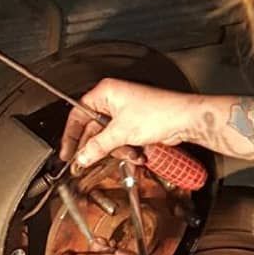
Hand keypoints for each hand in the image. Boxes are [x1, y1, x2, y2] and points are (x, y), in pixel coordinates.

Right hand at [59, 79, 199, 168]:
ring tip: (129, 153)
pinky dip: (128, 149)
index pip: (78, 114)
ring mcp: (125, 113)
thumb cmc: (160, 112)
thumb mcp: (122, 132)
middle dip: (98, 147)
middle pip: (94, 128)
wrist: (185, 119)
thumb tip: (82, 156)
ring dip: (118, 150)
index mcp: (106, 93)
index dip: (71, 135)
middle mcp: (114, 100)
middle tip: (89, 162)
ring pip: (109, 138)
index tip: (68, 152)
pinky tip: (138, 154)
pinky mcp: (136, 124)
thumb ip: (98, 146)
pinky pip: (123, 140)